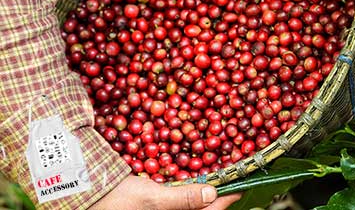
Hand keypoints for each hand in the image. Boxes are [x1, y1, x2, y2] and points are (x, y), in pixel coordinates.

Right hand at [90, 175, 240, 209]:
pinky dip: (185, 195)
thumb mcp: (150, 197)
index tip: (238, 189)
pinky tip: (190, 185)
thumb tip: (211, 192)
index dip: (223, 203)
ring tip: (215, 183)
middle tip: (230, 186)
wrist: (80, 194)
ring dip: (201, 197)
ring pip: (187, 208)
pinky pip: (174, 204)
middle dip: (214, 200)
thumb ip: (182, 198)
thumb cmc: (112, 199)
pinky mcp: (151, 209)